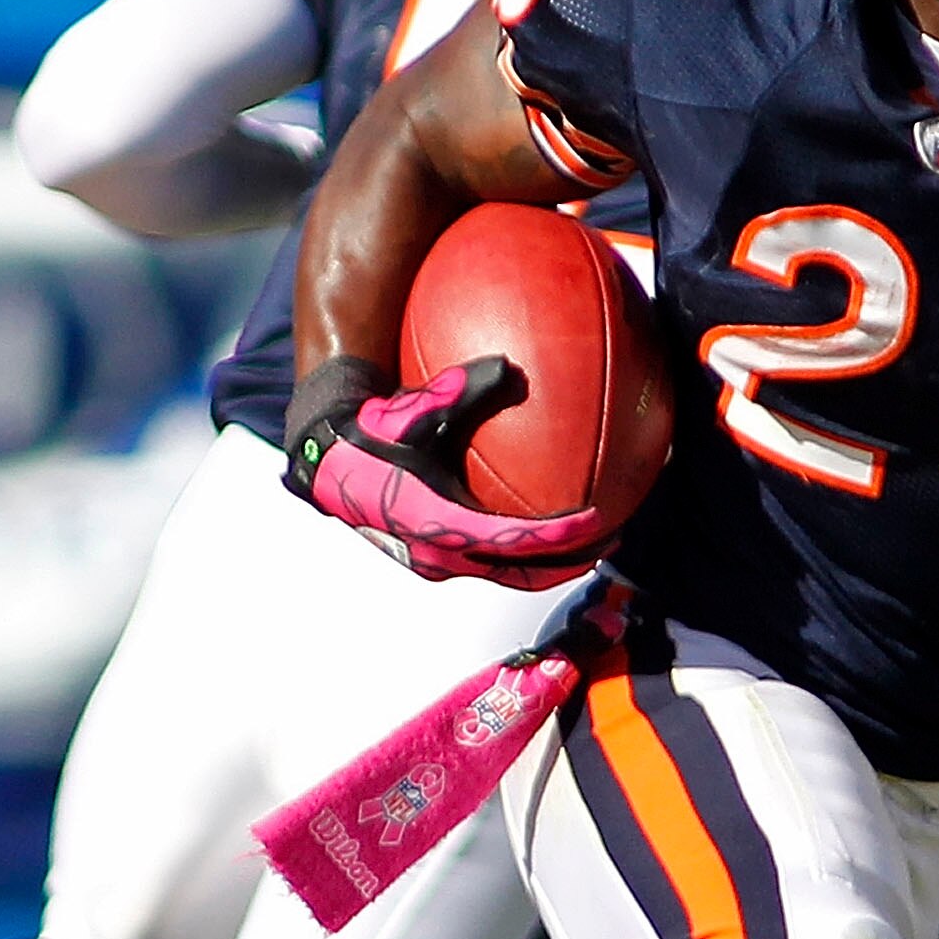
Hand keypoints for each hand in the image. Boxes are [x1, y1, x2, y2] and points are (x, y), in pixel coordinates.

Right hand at [283, 356, 617, 587]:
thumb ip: (463, 390)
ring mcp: (437, 561)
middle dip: (569, 559)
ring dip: (548, 559)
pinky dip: (520, 546)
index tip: (599, 519)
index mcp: (442, 526)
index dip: (562, 535)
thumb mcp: (417, 412)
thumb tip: (508, 367)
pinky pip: (488, 556)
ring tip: (586, 539)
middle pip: (521, 571)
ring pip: (506, 570)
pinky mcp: (433, 554)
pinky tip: (539, 515)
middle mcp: (442, 555)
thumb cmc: (372, 434)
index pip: (516, 541)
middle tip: (611, 537)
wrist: (327, 462)